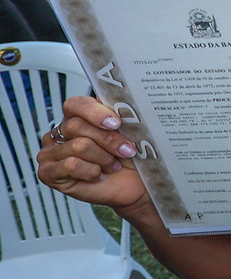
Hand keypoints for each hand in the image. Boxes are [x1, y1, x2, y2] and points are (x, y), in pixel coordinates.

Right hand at [37, 95, 151, 214]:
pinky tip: (97, 175)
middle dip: (108, 140)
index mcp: (76, 117)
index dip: (95, 112)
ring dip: (104, 159)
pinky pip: (71, 165)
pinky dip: (91, 172)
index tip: (116, 123)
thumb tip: (117, 94)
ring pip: (78, 146)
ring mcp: (51, 153)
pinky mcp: (48, 173)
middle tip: (125, 150)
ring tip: (112, 165)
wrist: (135, 185)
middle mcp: (60, 133)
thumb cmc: (130, 158)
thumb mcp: (128, 130)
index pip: (75, 104)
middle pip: (77, 126)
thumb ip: (117, 111)